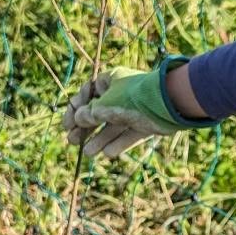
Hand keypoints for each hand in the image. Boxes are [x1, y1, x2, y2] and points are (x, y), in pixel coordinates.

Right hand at [62, 59, 207, 157]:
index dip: (75, 109)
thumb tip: (78, 118)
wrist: (167, 103)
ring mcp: (134, 109)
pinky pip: (128, 134)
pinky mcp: (145, 123)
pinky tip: (107, 154)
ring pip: (112, 125)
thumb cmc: (131, 98)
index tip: (67, 124)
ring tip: (88, 153)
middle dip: (85, 127)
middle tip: (72, 141)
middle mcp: (121, 93)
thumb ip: (89, 114)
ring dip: (99, 138)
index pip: (87, 93)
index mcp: (110, 80)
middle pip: (98, 112)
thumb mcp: (104, 106)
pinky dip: (118, 143)